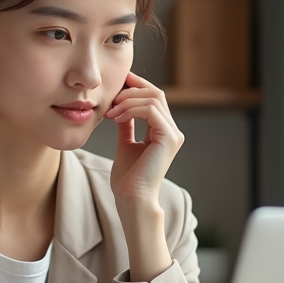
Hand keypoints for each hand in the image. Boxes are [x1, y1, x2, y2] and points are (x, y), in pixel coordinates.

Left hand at [105, 72, 184, 209]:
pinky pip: (150, 110)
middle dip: (131, 89)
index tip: (116, 84)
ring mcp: (173, 134)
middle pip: (156, 93)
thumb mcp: (125, 143)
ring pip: (153, 98)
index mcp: (164, 131)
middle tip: (110, 98)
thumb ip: (127, 124)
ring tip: (110, 112)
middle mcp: (172, 131)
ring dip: (127, 101)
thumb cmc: (128, 178)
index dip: (136, 86)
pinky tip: (116, 118)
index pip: (154, 97)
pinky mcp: (168, 138)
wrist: (131, 198)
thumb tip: (120, 107)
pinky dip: (131, 109)